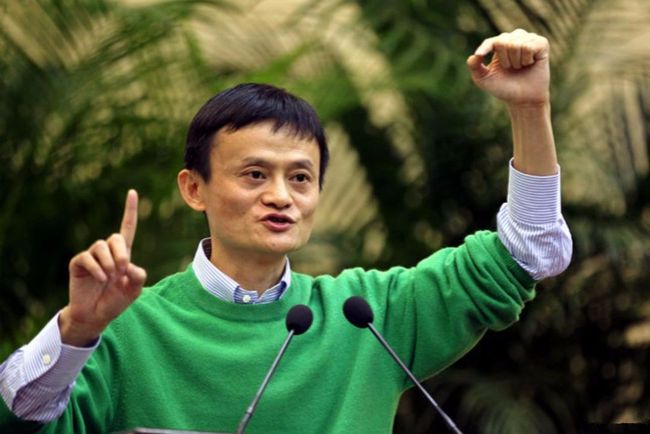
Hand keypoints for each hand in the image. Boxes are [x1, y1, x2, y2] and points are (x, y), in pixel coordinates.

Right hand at [60, 190, 146, 345]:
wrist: (96, 316)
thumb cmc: (116, 301)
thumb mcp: (135, 289)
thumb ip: (139, 275)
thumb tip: (129, 264)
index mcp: (123, 254)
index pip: (128, 228)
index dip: (130, 210)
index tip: (132, 192)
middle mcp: (107, 252)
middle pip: (115, 238)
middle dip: (121, 253)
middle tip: (123, 270)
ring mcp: (91, 256)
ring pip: (101, 246)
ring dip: (109, 263)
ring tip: (111, 278)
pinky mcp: (78, 263)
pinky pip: (87, 258)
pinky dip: (97, 269)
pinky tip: (102, 279)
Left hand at [466, 29, 549, 106]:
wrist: (523, 99)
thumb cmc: (504, 88)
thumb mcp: (484, 80)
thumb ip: (475, 68)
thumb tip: (473, 56)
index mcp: (500, 45)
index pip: (491, 41)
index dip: (485, 47)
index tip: (480, 55)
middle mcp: (515, 38)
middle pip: (503, 41)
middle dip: (505, 60)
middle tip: (511, 68)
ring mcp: (529, 39)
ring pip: (516, 43)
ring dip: (516, 61)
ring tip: (520, 67)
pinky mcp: (542, 43)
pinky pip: (529, 46)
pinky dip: (527, 59)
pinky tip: (530, 63)